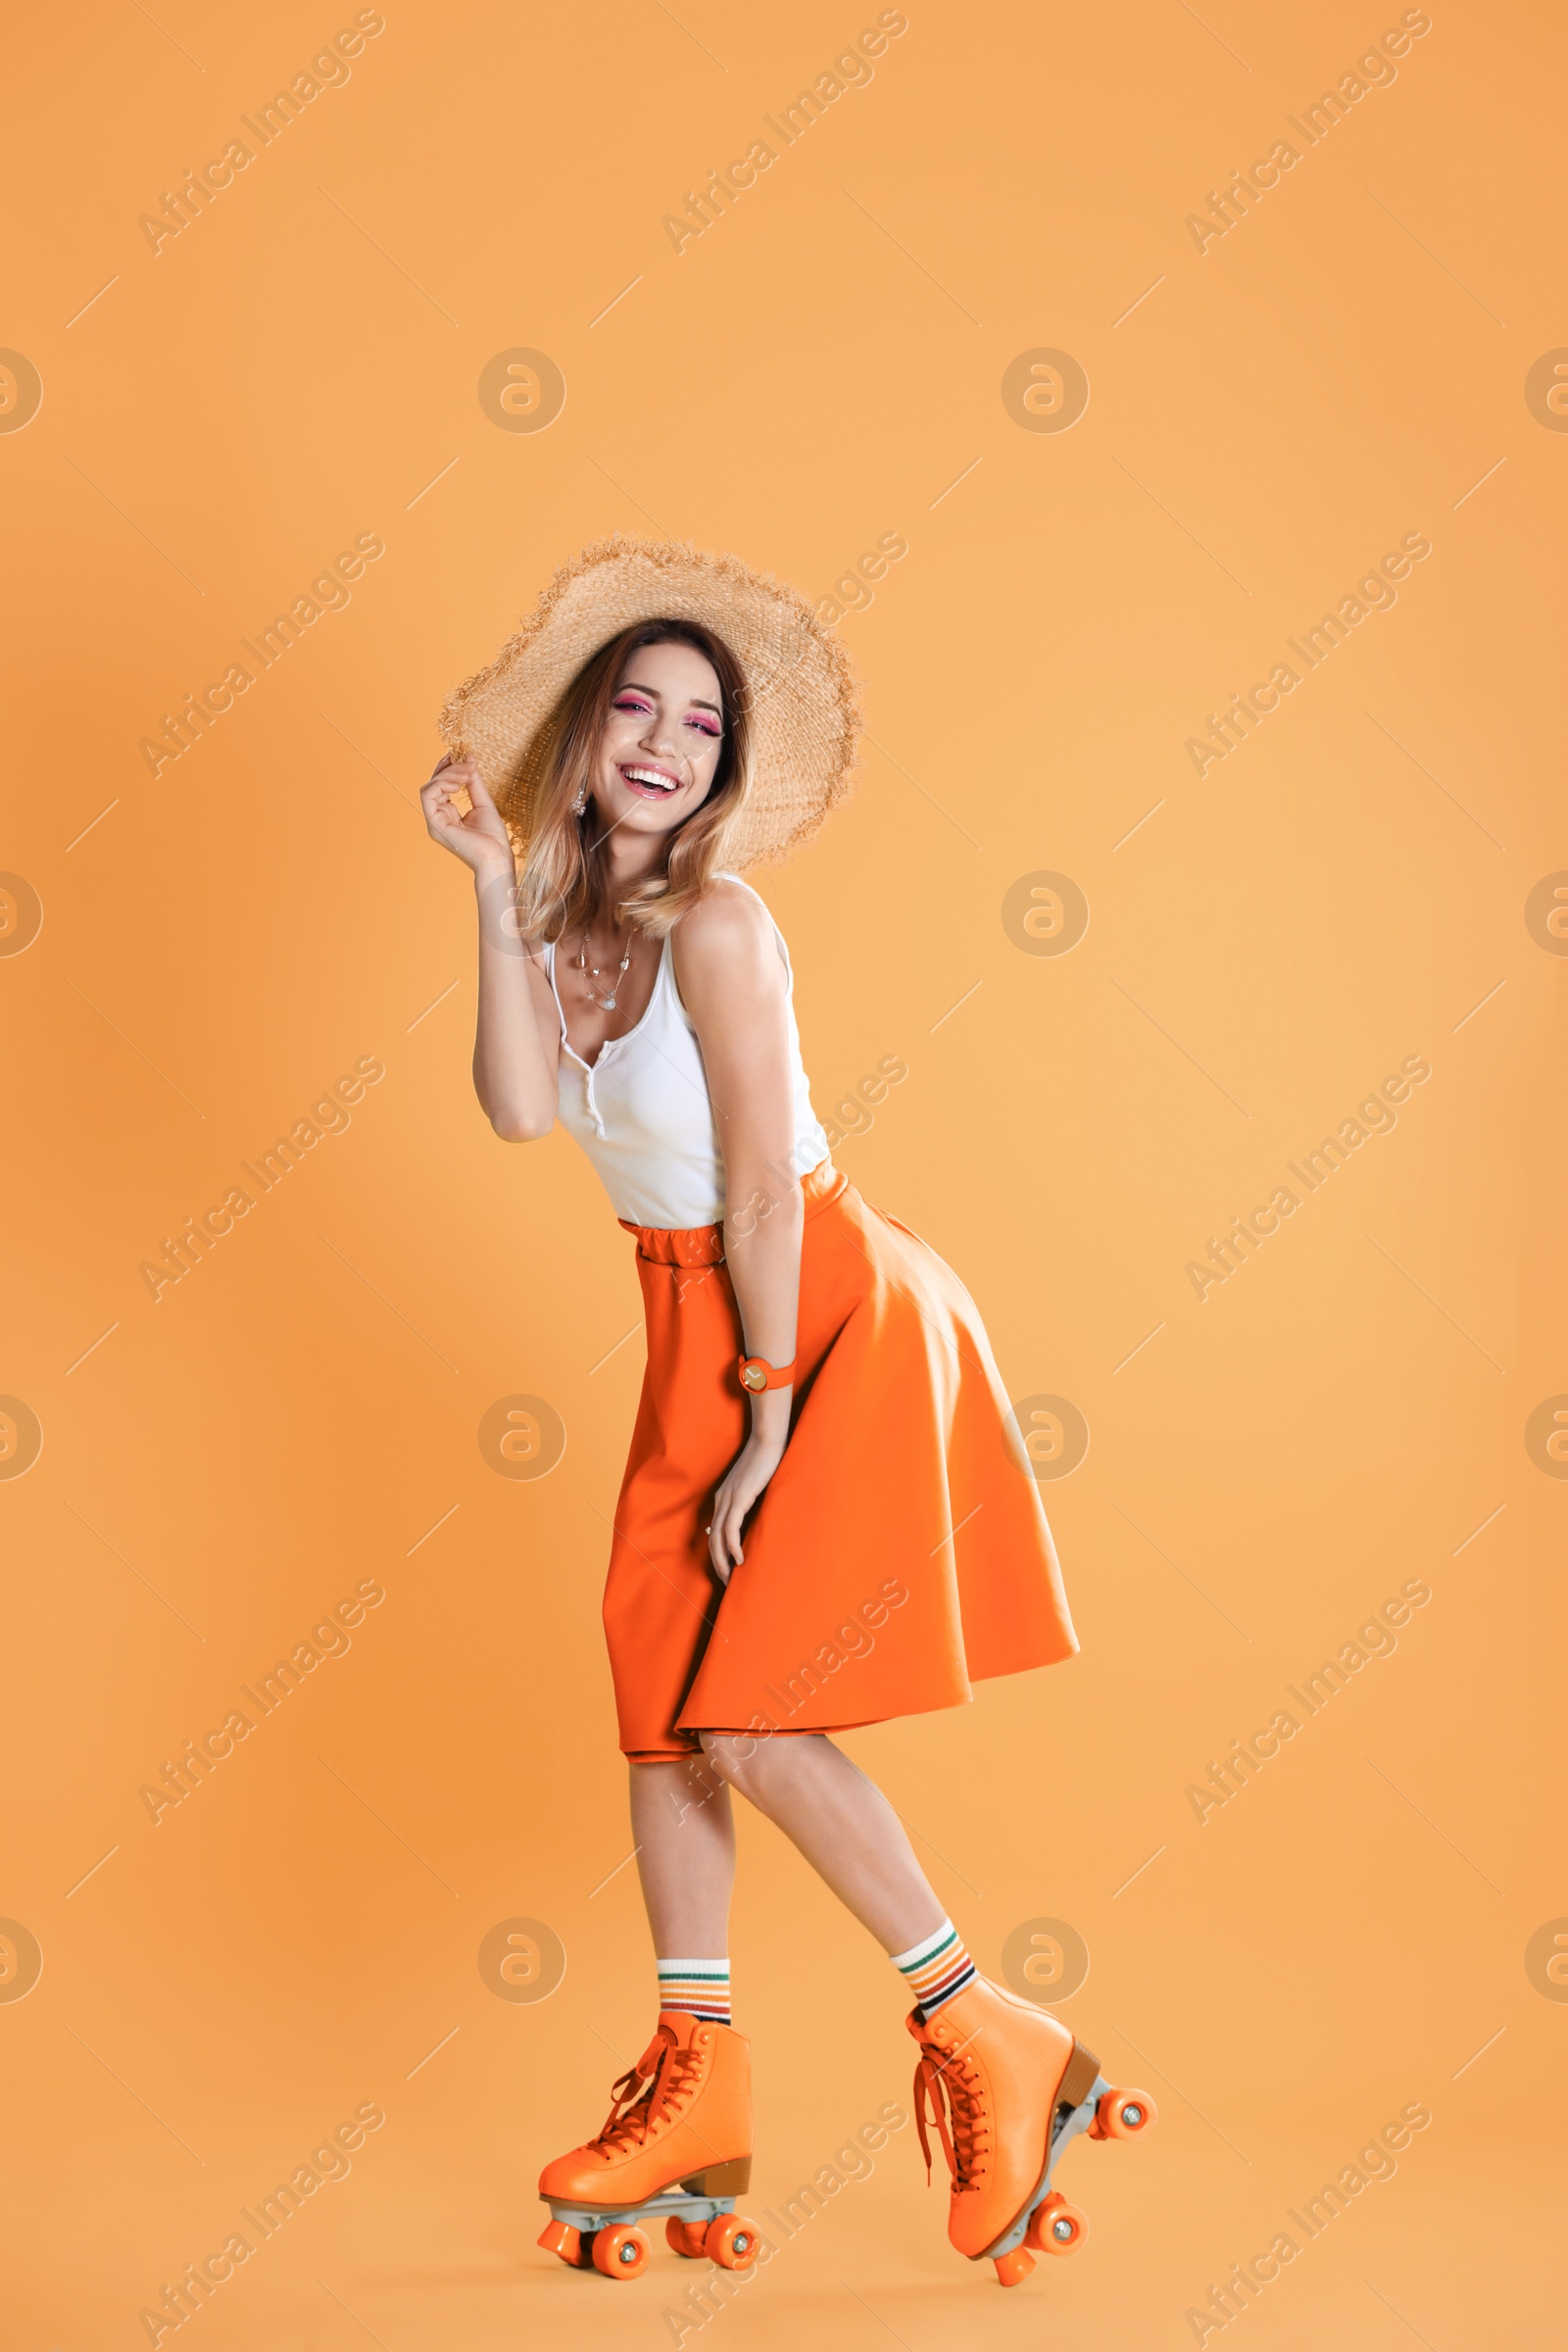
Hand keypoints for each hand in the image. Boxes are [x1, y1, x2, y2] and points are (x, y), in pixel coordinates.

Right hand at [421, 754, 513, 878]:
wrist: (496, 857)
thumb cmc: (492, 837)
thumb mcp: (483, 802)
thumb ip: (473, 782)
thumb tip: (468, 757)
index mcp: (447, 814)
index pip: (440, 786)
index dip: (448, 768)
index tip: (461, 755)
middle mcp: (438, 818)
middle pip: (433, 784)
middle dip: (449, 769)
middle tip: (468, 763)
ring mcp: (434, 822)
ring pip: (429, 787)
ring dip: (448, 775)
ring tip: (468, 774)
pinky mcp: (434, 824)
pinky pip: (428, 795)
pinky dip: (442, 784)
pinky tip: (459, 784)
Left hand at [707, 1429, 785, 1582]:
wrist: (768, 1441)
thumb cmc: (766, 1461)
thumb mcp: (755, 1485)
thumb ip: (751, 1500)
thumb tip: (751, 1520)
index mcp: (725, 1497)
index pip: (715, 1532)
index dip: (718, 1553)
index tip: (727, 1570)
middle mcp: (722, 1499)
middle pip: (713, 1539)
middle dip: (717, 1563)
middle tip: (726, 1582)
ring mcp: (729, 1498)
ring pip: (719, 1537)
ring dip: (722, 1560)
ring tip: (730, 1578)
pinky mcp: (740, 1497)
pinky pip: (731, 1527)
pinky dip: (733, 1546)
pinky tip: (739, 1560)